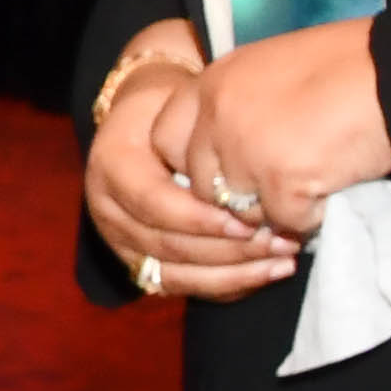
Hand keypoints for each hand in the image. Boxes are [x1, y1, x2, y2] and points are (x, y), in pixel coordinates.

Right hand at [84, 25, 297, 304]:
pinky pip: (184, 286)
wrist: (144, 124)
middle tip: (280, 242)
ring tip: (281, 261)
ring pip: (176, 275)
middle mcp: (109, 212)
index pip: (154, 204)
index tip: (249, 220)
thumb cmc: (171, 108)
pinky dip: (226, 285)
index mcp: (111, 167)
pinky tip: (266, 273)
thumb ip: (201, 139)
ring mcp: (122, 243)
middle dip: (228, 250)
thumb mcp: (180, 105)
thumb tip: (247, 175)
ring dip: (233, 273)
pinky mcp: (141, 264)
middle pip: (168, 246)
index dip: (201, 219)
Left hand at [149, 18, 390, 241]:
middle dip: (233, 198)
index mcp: (214, 81)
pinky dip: (311, 218)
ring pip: (240, 212)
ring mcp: (246, 148)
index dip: (193, 165)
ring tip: (312, 185)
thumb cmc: (352, 68)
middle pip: (200, 185)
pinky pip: (286, 222)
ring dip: (274, 211)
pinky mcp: (283, 180)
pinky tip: (332, 191)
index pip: (163, 139)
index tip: (225, 174)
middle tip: (277, 191)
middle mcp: (219, 114)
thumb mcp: (274, 71)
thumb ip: (238, 107)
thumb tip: (224, 156)